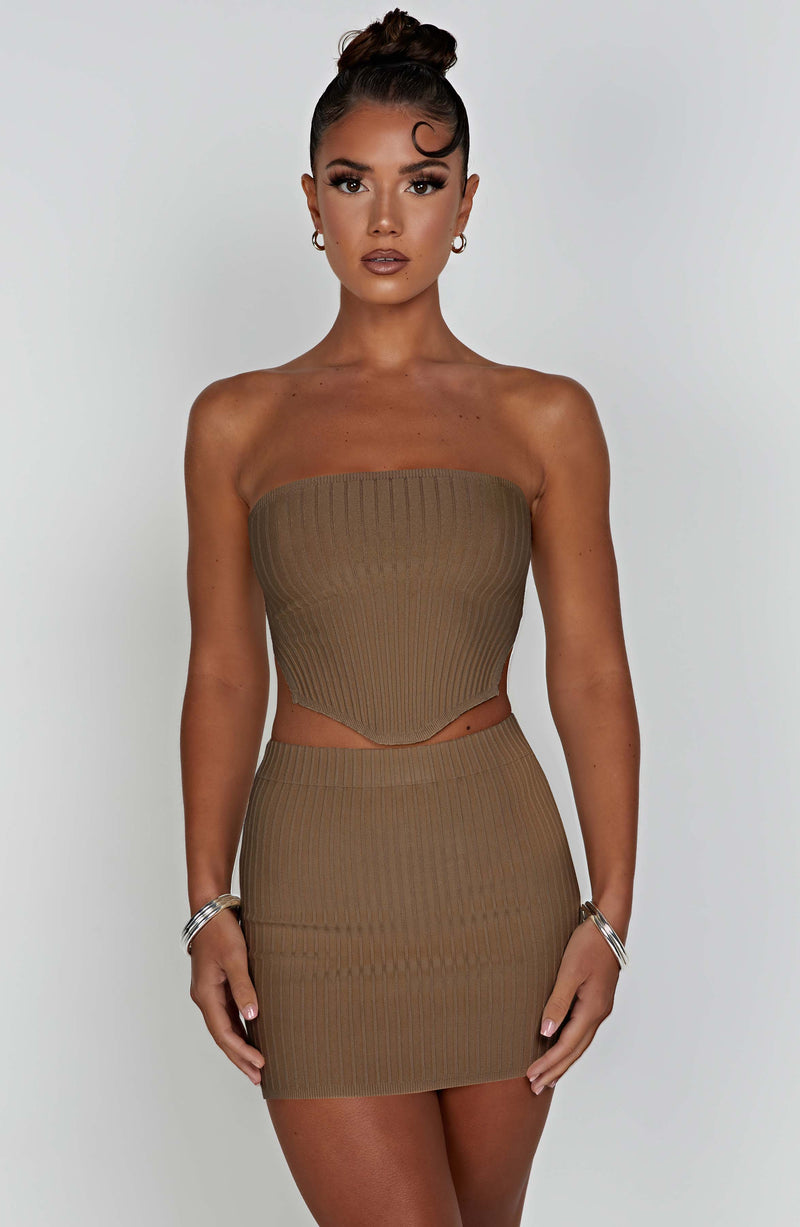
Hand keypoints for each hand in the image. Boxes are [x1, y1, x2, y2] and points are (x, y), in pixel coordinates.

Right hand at [188, 909, 264, 1085]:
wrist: (210, 910)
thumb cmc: (222, 931)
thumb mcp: (236, 958)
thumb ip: (244, 988)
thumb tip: (252, 1018)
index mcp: (206, 995)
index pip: (224, 1034)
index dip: (241, 1052)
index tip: (260, 1065)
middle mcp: (204, 998)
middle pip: (222, 1036)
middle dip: (239, 1058)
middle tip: (258, 1078)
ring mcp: (209, 992)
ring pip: (224, 1027)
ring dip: (239, 1046)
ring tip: (255, 1065)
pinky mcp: (216, 985)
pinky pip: (227, 1015)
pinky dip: (238, 1030)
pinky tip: (250, 1036)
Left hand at [526, 914, 620, 1093]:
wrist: (609, 925)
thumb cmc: (588, 944)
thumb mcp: (569, 972)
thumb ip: (557, 1002)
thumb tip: (546, 1033)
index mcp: (592, 1010)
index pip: (567, 1046)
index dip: (548, 1062)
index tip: (531, 1076)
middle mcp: (598, 1013)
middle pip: (575, 1050)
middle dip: (556, 1070)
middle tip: (537, 1088)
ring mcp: (599, 1006)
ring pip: (580, 1042)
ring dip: (563, 1060)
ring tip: (549, 1076)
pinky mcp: (596, 998)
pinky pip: (581, 1029)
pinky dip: (569, 1043)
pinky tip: (560, 1044)